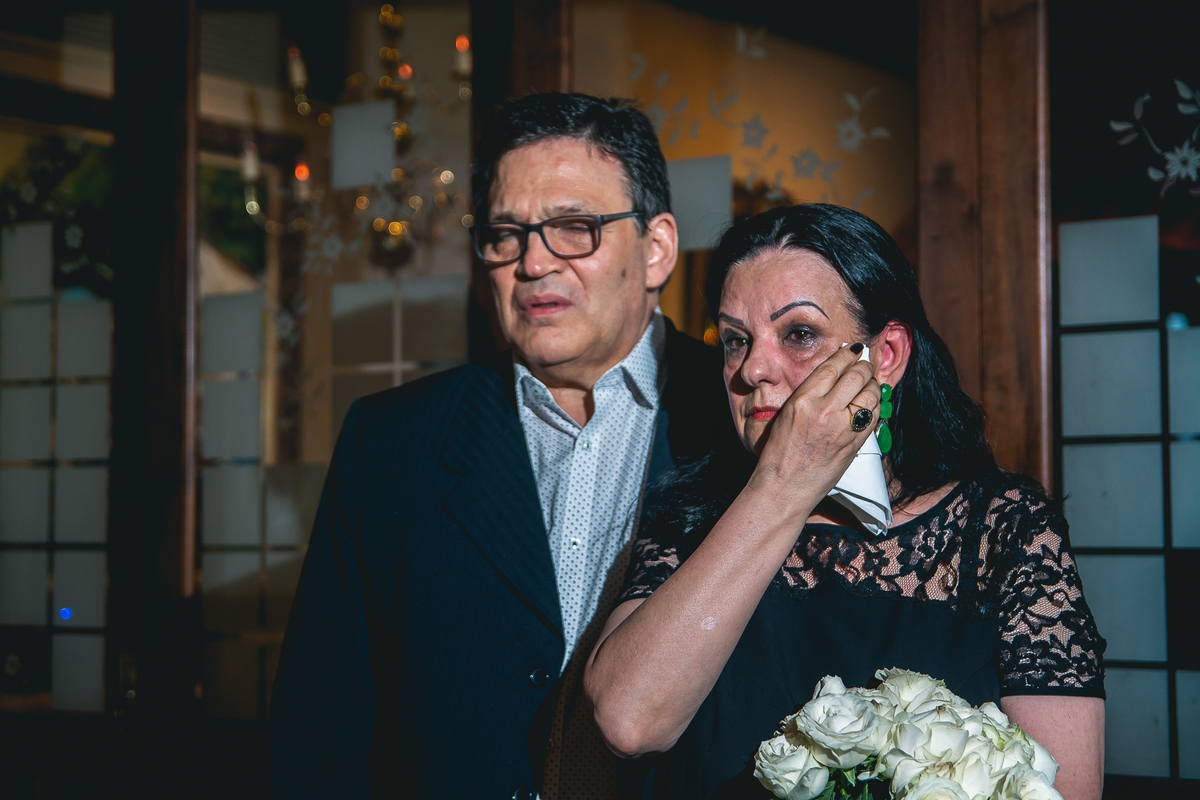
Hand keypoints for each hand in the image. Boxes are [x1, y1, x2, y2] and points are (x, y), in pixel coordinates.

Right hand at [746, 344, 879, 522]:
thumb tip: (832, 374)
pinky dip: (876, 405)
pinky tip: (870, 402)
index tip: (853, 350)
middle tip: (865, 363)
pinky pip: (874, 416)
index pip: (833, 366)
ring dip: (873, 384)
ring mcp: (842, 429)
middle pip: (856, 375)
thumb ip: (809, 393)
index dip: (847, 354)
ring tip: (870, 381)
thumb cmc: (778, 453)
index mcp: (802, 401)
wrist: (784, 487)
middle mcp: (824, 411)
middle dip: (864, 365)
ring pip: (871, 394)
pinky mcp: (854, 444)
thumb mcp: (786, 414)